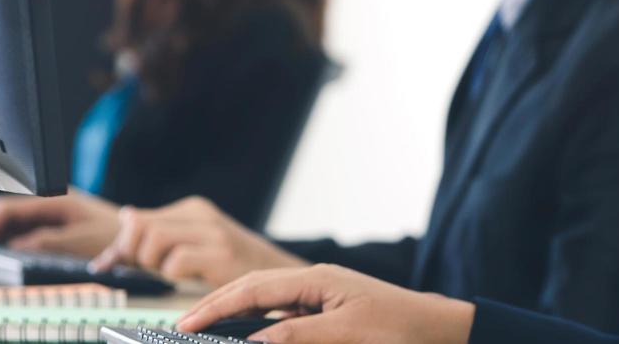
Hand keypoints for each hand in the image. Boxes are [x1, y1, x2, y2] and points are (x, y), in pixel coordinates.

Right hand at [0, 189, 120, 256]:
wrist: (138, 235)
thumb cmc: (115, 236)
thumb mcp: (80, 241)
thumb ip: (47, 242)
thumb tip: (16, 246)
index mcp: (55, 199)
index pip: (8, 208)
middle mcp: (50, 201)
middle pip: (4, 211)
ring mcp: (50, 211)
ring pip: (9, 220)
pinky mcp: (53, 223)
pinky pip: (20, 229)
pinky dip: (1, 239)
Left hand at [91, 196, 306, 285]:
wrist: (280, 274)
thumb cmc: (233, 265)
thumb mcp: (195, 243)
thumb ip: (161, 232)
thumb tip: (125, 216)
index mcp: (193, 210)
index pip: (136, 219)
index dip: (119, 245)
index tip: (109, 265)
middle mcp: (202, 215)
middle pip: (139, 227)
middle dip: (130, 254)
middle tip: (143, 272)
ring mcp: (214, 234)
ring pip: (153, 240)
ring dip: (150, 265)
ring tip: (165, 276)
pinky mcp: (222, 255)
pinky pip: (176, 262)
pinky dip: (170, 276)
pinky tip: (183, 282)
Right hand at [178, 264, 474, 343]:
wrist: (437, 330)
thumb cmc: (398, 330)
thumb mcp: (346, 335)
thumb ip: (299, 336)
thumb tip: (254, 342)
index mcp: (316, 280)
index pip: (254, 289)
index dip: (217, 307)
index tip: (184, 325)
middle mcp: (315, 281)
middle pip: (254, 288)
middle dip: (215, 304)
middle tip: (181, 325)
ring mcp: (321, 294)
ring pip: (265, 299)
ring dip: (233, 312)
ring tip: (201, 327)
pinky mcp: (327, 310)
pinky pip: (282, 313)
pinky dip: (257, 322)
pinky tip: (244, 335)